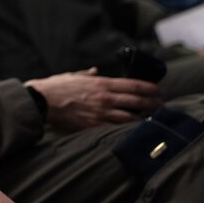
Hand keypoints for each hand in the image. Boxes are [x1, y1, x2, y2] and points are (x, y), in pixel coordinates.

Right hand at [24, 68, 160, 130]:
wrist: (41, 101)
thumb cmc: (56, 87)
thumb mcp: (73, 75)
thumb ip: (87, 74)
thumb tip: (95, 71)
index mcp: (101, 83)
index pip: (134, 85)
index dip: (150, 88)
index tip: (159, 91)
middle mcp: (105, 98)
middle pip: (137, 101)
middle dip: (153, 104)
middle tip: (162, 106)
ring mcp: (100, 113)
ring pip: (130, 117)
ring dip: (144, 119)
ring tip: (153, 120)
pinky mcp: (93, 126)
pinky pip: (116, 129)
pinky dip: (127, 130)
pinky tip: (134, 131)